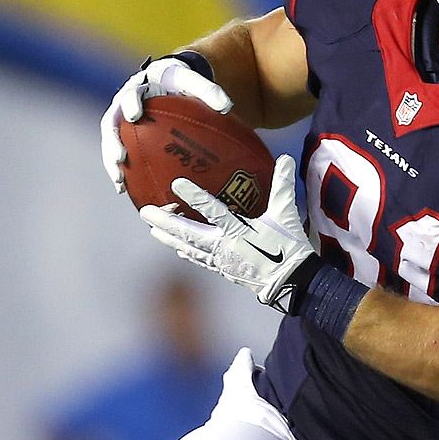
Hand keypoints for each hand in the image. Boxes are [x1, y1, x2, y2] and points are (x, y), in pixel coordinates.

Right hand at [100, 55, 232, 193]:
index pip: (132, 93)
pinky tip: (125, 189)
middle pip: (111, 121)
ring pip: (111, 141)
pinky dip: (121, 169)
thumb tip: (226, 106)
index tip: (135, 116)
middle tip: (120, 156)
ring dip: (112, 161)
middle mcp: (124, 103)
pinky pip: (120, 153)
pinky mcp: (124, 134)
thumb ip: (208, 90)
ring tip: (120, 180)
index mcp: (139, 87)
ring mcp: (121, 119)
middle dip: (112, 140)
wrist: (168, 82)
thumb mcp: (193, 82)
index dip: (131, 104)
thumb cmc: (181, 83)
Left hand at [140, 155, 314, 311]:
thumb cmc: (289, 246)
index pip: (213, 210)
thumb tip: (285, 158)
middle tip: (145, 212)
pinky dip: (186, 252)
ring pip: (189, 248)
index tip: (176, 183)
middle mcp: (225, 246)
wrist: (293, 281)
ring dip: (169, 238)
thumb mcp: (286, 214)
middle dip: (166, 222)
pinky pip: (199, 260)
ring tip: (152, 228)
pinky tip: (176, 248)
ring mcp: (221, 260)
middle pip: (189, 233)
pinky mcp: (223, 270)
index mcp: (239, 231)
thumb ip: (283, 185)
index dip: (194, 197)